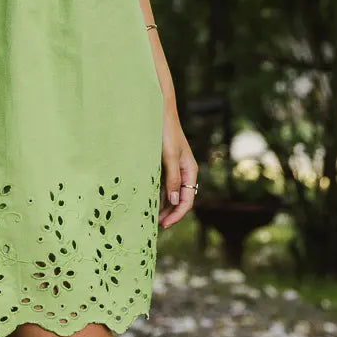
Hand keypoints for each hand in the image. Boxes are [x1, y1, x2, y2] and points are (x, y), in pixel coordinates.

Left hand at [158, 109, 196, 229]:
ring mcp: (172, 169)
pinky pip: (161, 184)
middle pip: (179, 199)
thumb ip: (172, 178)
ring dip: (161, 205)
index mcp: (189, 170)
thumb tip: (175, 201)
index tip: (163, 224)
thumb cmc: (165, 131)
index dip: (177, 215)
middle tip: (153, 225)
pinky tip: (146, 201)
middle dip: (169, 213)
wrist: (157, 110)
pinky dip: (156, 194)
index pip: (187, 200)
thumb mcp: (169, 155)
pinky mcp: (162, 165)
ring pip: (169, 193)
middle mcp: (183, 172)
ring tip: (148, 216)